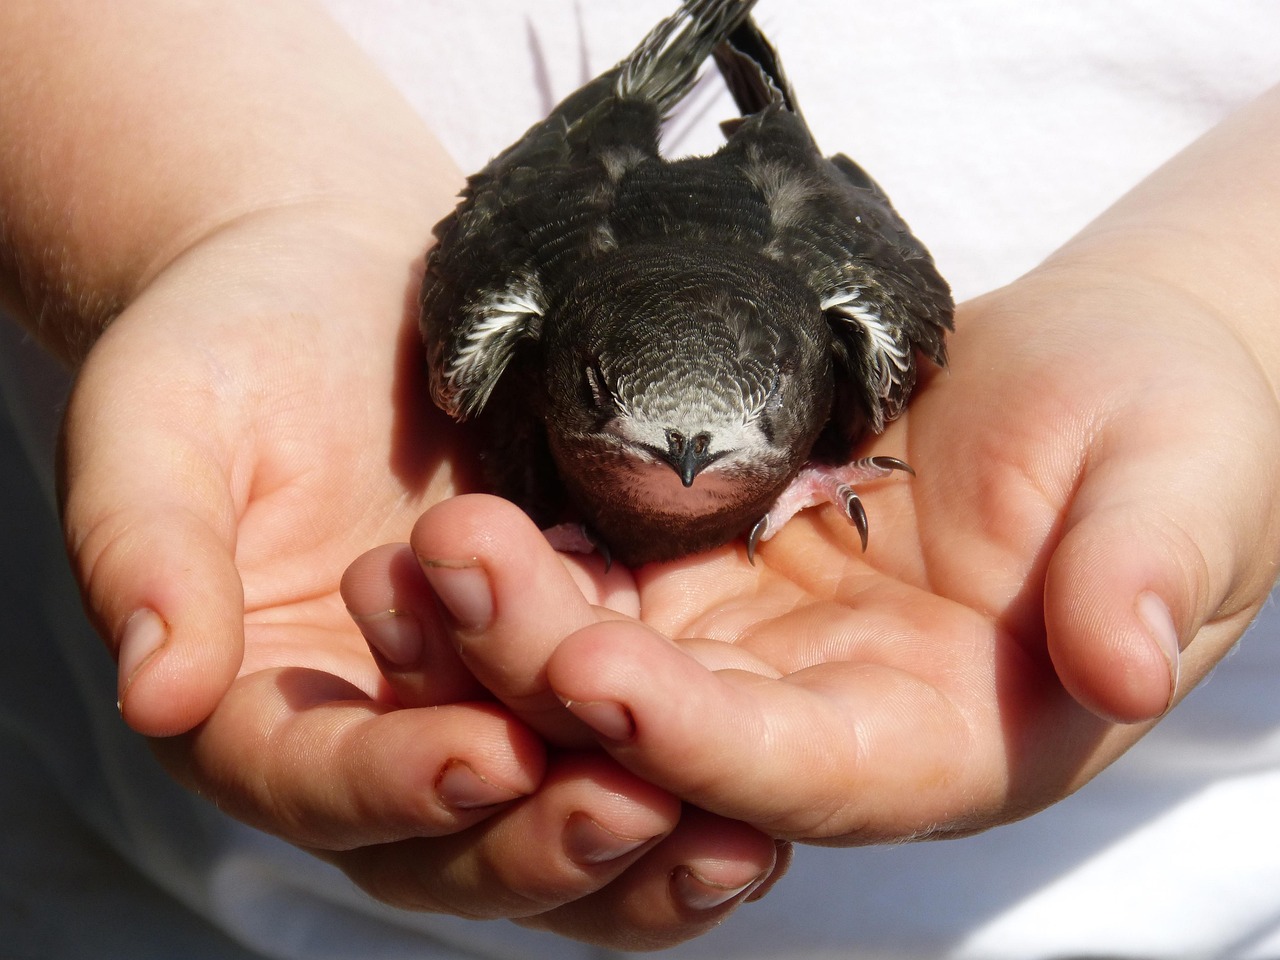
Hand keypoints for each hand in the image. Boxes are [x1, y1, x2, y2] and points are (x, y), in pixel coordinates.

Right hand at [56, 202, 782, 946]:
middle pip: (450, 838)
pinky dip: (684, 764)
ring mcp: (476, 701)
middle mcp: (371, 732)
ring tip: (738, 841)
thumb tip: (152, 692)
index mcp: (257, 703)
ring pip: (551, 815)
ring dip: (639, 843)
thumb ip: (143, 550)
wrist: (336, 279)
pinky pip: (625, 736)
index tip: (483, 758)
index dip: (391, 784)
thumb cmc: (227, 339)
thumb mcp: (157, 421)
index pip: (312, 783)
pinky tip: (767, 780)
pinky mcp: (567, 655)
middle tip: (637, 811)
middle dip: (542, 837)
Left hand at [347, 249, 1279, 856]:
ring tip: (426, 545)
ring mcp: (762, 652)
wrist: (1100, 380)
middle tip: (455, 566)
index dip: (698, 736)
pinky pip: (607, 585)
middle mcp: (831, 720)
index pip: (804, 772)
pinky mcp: (718, 577)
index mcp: (946, 740)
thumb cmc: (1166, 434)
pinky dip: (532, 568)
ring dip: (508, 623)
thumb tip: (1120, 662)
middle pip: (669, 729)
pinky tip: (458, 525)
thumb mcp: (1182, 487)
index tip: (596, 671)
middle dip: (553, 665)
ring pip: (611, 662)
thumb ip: (1147, 575)